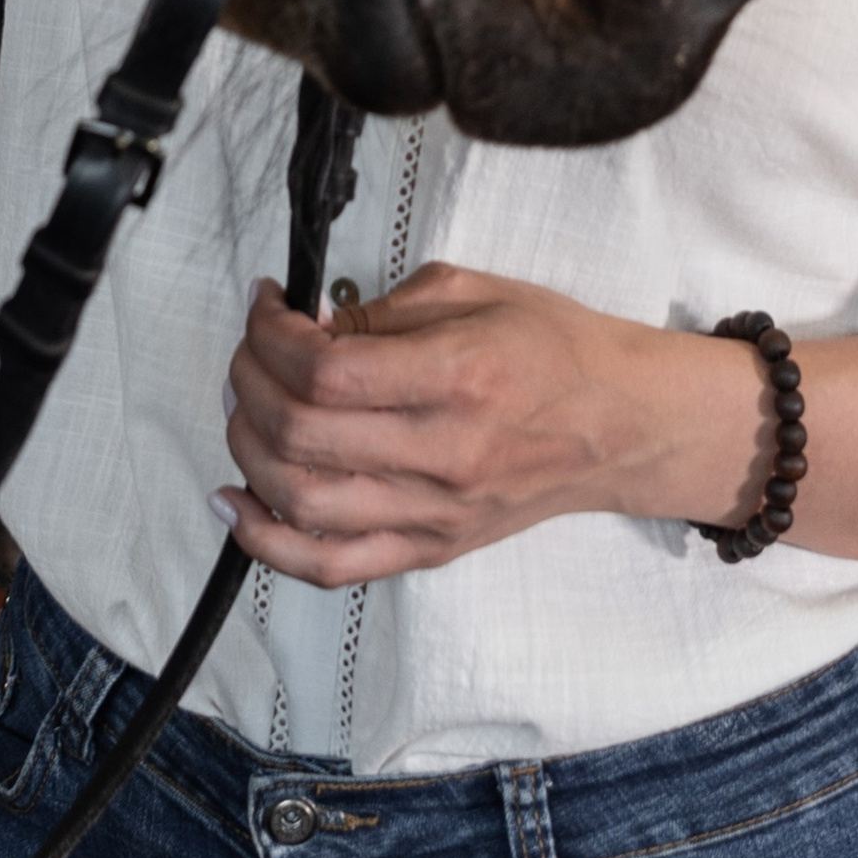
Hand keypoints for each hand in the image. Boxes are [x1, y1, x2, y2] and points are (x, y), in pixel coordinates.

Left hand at [216, 264, 766, 589]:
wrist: (621, 422)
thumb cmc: (552, 347)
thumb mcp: (471, 291)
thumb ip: (381, 312)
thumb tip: (306, 332)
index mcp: (458, 376)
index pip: (327, 370)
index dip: (272, 335)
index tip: (266, 306)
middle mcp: (445, 453)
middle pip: (302, 435)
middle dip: (250, 382)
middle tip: (250, 350)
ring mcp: (436, 513)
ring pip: (303, 503)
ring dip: (249, 448)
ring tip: (246, 407)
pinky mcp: (432, 549)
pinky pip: (332, 566)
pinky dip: (269, 541)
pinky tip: (237, 502)